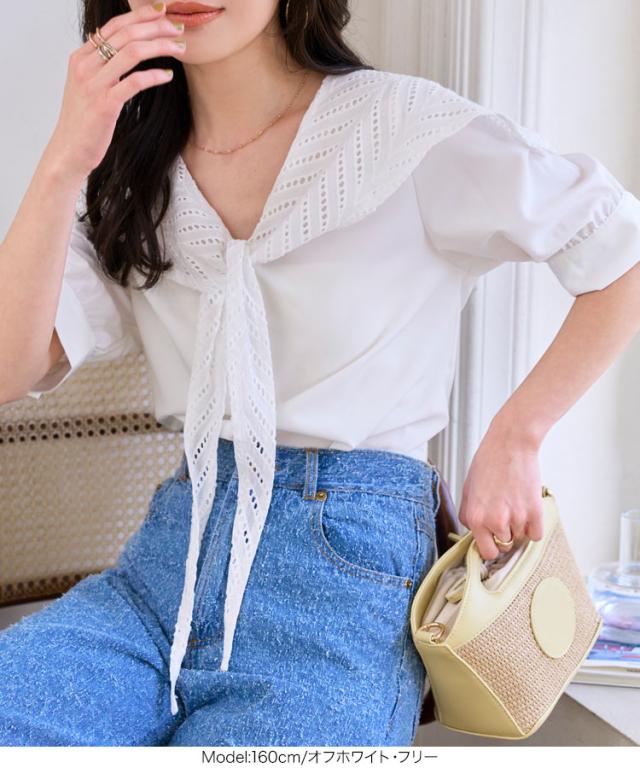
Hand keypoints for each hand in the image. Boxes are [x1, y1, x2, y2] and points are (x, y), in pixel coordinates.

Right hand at [46, 2, 185, 181]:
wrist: (69, 151)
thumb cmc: (84, 122)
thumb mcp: (86, 87)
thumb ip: (99, 66)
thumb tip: (117, 48)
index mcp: (80, 58)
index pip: (113, 26)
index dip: (139, 16)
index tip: (162, 12)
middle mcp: (85, 66)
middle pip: (125, 34)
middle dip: (155, 27)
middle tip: (177, 28)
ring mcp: (94, 85)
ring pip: (131, 53)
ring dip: (159, 46)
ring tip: (179, 47)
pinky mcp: (105, 105)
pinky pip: (134, 82)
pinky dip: (154, 75)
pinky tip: (168, 75)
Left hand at [457, 429, 544, 559]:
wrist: (510, 445)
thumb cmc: (488, 463)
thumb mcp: (468, 490)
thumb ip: (469, 515)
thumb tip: (475, 533)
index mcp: (476, 518)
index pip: (486, 552)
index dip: (490, 546)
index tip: (493, 540)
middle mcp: (495, 521)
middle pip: (504, 546)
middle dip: (504, 535)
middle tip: (505, 516)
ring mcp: (516, 518)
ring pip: (520, 538)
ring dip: (519, 526)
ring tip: (514, 504)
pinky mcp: (535, 512)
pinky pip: (536, 534)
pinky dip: (534, 526)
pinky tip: (527, 509)